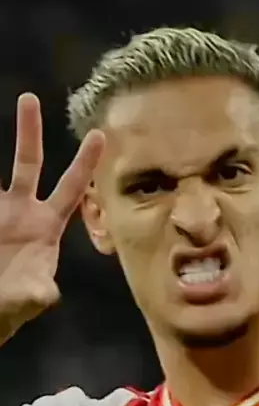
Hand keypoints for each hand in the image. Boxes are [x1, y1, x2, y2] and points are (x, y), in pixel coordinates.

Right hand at [0, 93, 103, 343]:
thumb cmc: (9, 307)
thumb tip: (45, 293)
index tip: (101, 134)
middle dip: (30, 132)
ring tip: (17, 105)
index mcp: (45, 225)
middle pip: (28, 163)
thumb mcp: (28, 298)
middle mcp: (20, 210)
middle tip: (30, 99)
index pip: (71, 188)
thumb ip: (37, 293)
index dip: (85, 163)